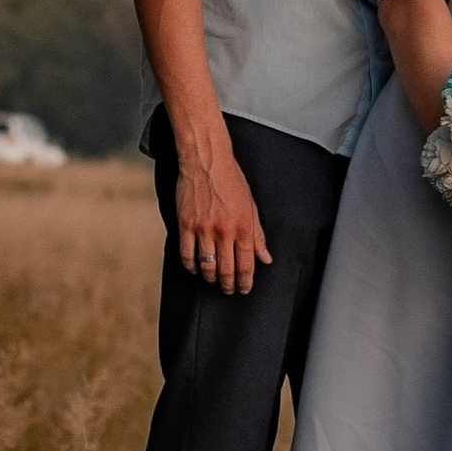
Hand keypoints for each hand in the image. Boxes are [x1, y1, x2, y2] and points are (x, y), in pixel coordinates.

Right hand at [175, 140, 270, 292]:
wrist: (207, 161)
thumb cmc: (230, 180)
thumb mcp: (251, 206)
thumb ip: (258, 235)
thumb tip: (265, 257)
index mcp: (244, 227)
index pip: (247, 265)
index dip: (245, 282)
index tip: (244, 288)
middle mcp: (224, 231)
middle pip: (226, 270)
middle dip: (229, 285)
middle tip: (229, 289)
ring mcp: (204, 229)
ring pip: (207, 266)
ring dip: (211, 279)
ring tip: (213, 281)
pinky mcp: (186, 225)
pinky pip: (187, 255)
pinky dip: (191, 267)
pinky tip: (195, 269)